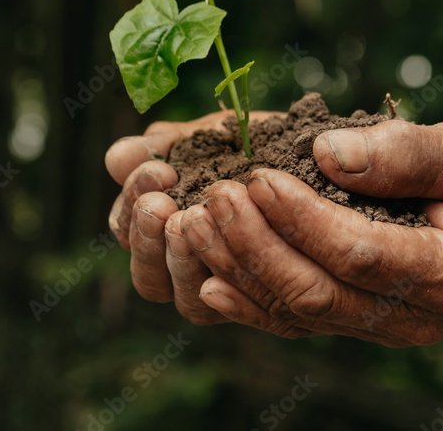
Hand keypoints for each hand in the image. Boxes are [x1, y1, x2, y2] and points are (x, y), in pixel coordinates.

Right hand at [103, 110, 277, 322]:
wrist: (325, 152)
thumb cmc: (262, 144)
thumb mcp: (211, 135)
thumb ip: (164, 146)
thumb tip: (118, 158)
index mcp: (165, 221)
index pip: (127, 232)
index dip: (131, 208)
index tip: (157, 172)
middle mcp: (189, 262)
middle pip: (149, 279)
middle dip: (149, 239)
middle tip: (162, 206)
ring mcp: (225, 284)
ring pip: (187, 299)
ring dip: (183, 263)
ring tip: (194, 220)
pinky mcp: (266, 299)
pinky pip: (239, 307)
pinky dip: (231, 280)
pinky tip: (235, 243)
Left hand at [177, 119, 442, 345]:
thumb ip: (405, 151)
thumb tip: (329, 151)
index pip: (360, 254)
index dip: (302, 218)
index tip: (258, 177)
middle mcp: (417, 317)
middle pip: (318, 292)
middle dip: (257, 245)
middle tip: (214, 196)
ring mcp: (385, 328)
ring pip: (298, 312)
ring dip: (240, 268)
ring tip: (196, 223)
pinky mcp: (358, 324)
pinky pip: (295, 320)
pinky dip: (249, 299)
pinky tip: (207, 273)